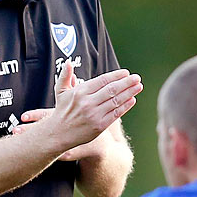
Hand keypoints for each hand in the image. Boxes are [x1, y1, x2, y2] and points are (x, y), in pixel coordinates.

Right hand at [19, 66, 140, 157]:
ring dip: (129, 93)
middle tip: (137, 78)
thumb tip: (69, 62)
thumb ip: (65, 76)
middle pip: (112, 89)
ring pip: (116, 101)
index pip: (103, 80)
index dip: (116, 76)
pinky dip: (125, 106)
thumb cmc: (61, 111)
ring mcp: (94, 114)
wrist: (58, 134)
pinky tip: (132, 100)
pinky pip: (115, 114)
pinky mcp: (99, 126)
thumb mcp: (60, 92)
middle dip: (127, 83)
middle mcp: (88, 102)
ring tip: (138, 87)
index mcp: (80, 92)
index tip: (126, 72)